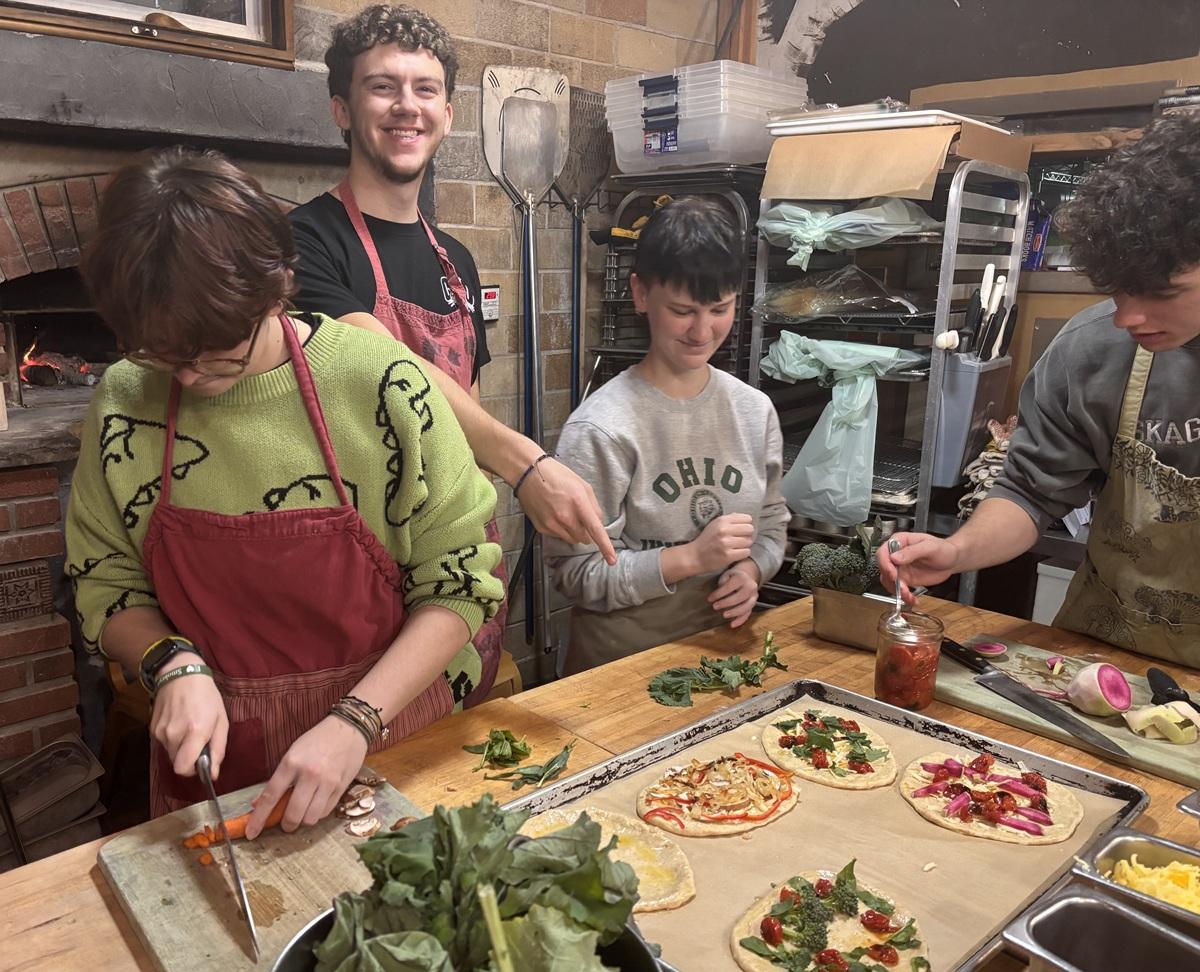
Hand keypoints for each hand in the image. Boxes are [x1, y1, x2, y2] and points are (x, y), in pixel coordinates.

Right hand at [149, 652, 228, 778]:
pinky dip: (172, 739)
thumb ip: (218, 749)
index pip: (184, 768)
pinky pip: (164, 743)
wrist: (181, 674)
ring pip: (170, 754)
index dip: (193, 770)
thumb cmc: (206, 696)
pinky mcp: (152, 728)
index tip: (201, 762)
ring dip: (180, 748)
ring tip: (188, 728)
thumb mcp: (221, 720)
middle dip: (189, 758)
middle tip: (198, 741)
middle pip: (177, 763)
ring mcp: (161, 731)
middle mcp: (174, 734)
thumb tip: (212, 774)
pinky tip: (178, 722)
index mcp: (195, 731)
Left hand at [244, 716, 367, 839]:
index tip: (251, 833)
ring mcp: (327, 782)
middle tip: (286, 823)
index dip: (259, 818)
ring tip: (304, 811)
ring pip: (310, 818)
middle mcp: (310, 774)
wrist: (349, 728)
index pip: (271, 796)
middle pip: (293, 814)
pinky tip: (317, 804)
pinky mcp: (341, 787)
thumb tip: (258, 803)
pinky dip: (318, 813)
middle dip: (286, 824)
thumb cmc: (317, 740)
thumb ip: (278, 779)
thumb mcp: (292, 753)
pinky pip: (326, 812)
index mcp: (291, 762)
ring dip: (304, 820)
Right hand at [516, 458, 617, 564]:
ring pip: (572, 539)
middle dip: (586, 532)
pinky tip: (554, 514)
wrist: (528, 474)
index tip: (611, 560)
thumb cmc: (557, 476)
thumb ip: (594, 506)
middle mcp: (565, 516)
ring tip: (565, 514)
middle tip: (579, 516)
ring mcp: (552, 523)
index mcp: (578, 502)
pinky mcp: (542, 528)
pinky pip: (559, 536)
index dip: (605, 546)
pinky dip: (561, 529)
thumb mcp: (582, 485)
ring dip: (574, 532)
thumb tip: (599, 524)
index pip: (595, 530)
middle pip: (584, 538)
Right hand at [688, 513, 754, 573]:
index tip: (741, 530)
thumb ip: (729, 519)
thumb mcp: (715, 524)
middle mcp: (724, 530)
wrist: (695, 556)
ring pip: (749, 541)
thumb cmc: (707, 540)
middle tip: (741, 539)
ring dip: (745, 545)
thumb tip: (746, 518)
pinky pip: (746, 552)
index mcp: (722, 520)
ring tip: (737, 547)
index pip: (747, 519)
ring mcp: (726, 543)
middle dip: (747, 535)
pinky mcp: (728, 555)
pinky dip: (743, 553)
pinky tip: (736, 553)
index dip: (746, 525)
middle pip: (750, 529)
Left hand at [708, 559, 761, 627]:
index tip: (710, 599)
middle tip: (715, 607)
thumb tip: (716, 596)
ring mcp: (754, 596)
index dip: (718, 594)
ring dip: (734, 612)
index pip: (729, 587)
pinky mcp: (754, 603)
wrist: (747, 575)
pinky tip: (732, 625)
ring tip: (724, 615)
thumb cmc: (733, 576)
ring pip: (746, 607)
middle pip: (738, 597)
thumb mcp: (726, 575)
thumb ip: (722, 584)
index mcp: (742, 578)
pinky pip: (748, 613)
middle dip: (726, 603)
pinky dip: (740, 620)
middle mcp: (751, 587)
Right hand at [877, 532, 961, 602]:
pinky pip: (898, 589)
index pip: (883, 553)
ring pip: (889, 581)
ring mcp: (900, 568)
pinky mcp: (905, 579)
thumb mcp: (929, 547)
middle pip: (883, 569)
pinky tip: (912, 599)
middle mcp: (896, 555)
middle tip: (903, 587)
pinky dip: (904, 597)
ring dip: (897, 591)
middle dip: (892, 580)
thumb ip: (911, 552)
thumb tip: (894, 558)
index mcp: (899, 542)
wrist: (953, 560)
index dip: (885, 565)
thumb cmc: (943, 548)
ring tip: (909, 595)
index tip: (893, 574)